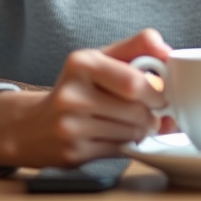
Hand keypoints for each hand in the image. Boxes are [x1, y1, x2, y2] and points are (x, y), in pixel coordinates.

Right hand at [0, 28, 170, 168]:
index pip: (133, 81)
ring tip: (130, 122)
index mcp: (81, 63)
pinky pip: (119, 150)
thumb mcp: (100, 59)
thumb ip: (136, 47)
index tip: (159, 93)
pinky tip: (116, 135)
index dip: (155, 91)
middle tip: (149, 111)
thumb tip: (166, 50)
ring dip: (140, 130)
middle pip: (136, 110)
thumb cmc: (77, 88)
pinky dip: (127, 144)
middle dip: (151, 113)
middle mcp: (71, 94)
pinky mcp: (74, 153)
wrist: (34, 126)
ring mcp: (70, 126)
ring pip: (131, 132)